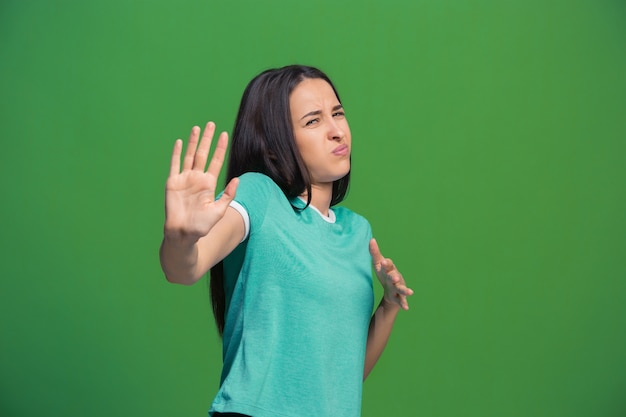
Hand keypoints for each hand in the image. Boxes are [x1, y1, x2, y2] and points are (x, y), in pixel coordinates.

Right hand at [164, 122, 237, 240]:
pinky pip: (175, 164)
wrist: (183, 234)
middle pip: (203, 153)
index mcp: (209, 183)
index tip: (225, 135)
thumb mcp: (219, 210)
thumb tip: (237, 179)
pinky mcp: (173, 183)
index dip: (220, 148)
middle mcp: (197, 178)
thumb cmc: (202, 225)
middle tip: (211, 124)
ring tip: (197, 128)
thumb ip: (228, 195)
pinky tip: (180, 142)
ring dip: (193, 142)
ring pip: (189, 156)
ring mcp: (184, 179)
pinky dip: (177, 153)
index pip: (216, 161)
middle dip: (207, 139)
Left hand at [369, 238, 413, 309]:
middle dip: (394, 276)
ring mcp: (398, 288)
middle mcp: (395, 278)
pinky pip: (402, 301)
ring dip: (405, 290)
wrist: (390, 291)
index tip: (383, 262)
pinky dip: (404, 304)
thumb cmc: (384, 274)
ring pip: (401, 288)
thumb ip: (375, 253)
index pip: (388, 265)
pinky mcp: (398, 298)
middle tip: (395, 277)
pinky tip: (406, 308)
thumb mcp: (378, 264)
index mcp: (389, 269)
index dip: (386, 264)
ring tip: (410, 292)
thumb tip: (371, 239)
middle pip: (394, 277)